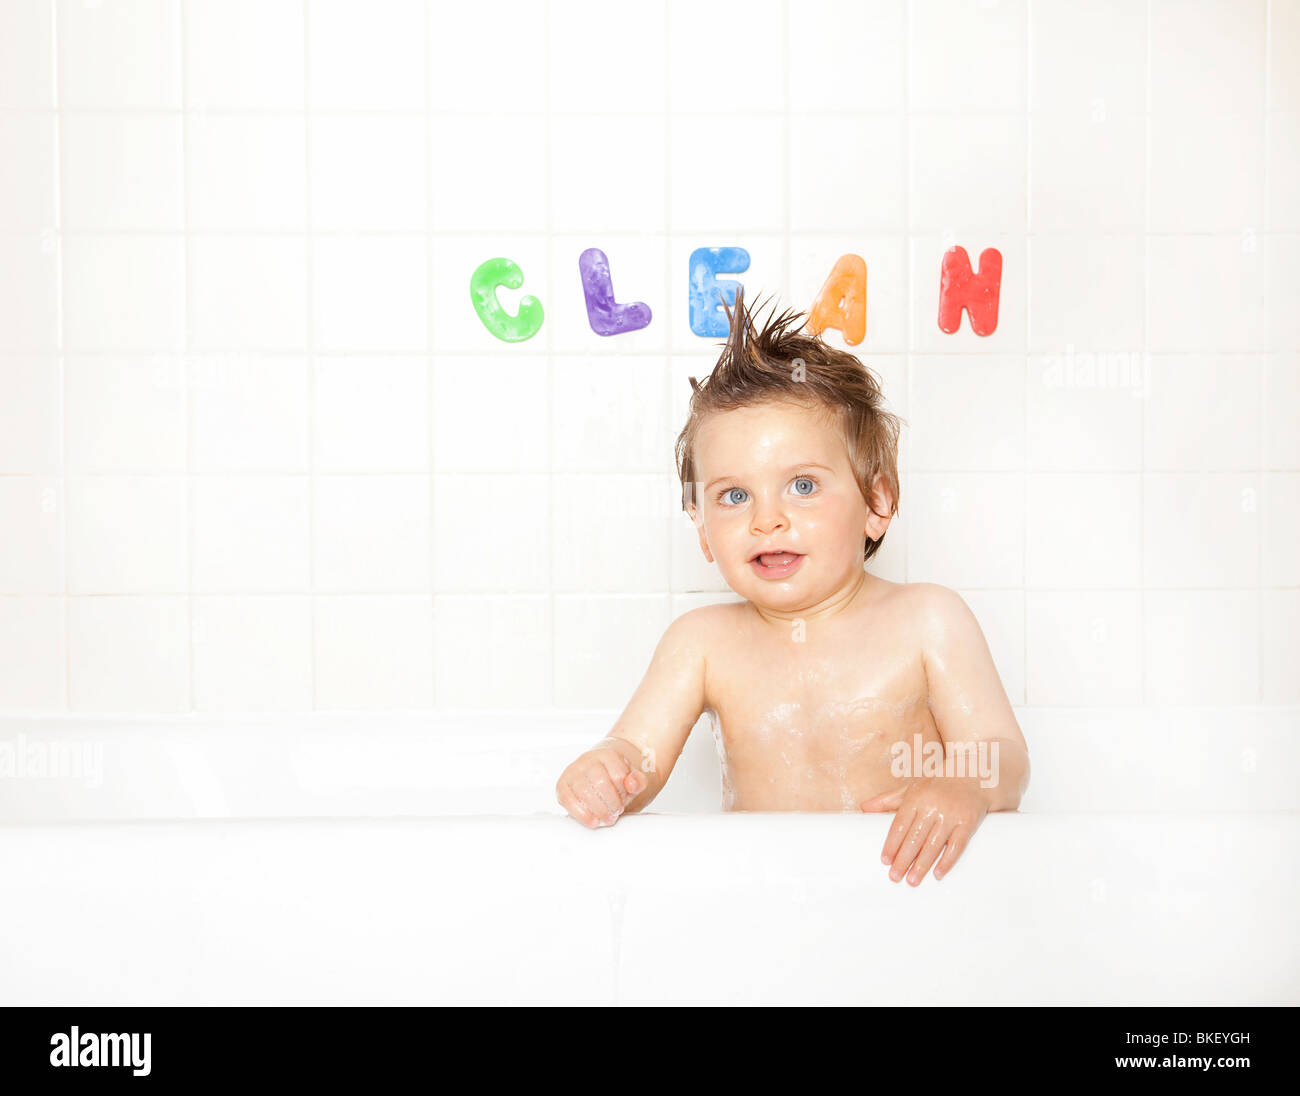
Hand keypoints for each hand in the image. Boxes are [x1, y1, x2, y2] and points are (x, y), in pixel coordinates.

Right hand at [555, 741, 647, 828]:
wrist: (599, 776)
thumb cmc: (615, 779)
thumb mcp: (631, 779)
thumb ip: (638, 781)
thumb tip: (633, 784)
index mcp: (607, 755)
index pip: (617, 774)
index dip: (623, 792)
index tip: (625, 799)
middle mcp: (587, 760)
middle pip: (600, 782)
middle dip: (611, 802)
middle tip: (616, 812)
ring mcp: (572, 772)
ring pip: (584, 791)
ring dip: (599, 810)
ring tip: (607, 818)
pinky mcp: (562, 786)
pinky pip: (568, 800)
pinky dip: (582, 814)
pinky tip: (593, 821)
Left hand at [860, 775, 988, 885]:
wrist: (973, 773)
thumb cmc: (937, 784)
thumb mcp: (911, 788)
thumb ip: (887, 800)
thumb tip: (863, 808)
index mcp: (916, 798)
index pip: (900, 825)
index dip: (892, 844)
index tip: (885, 860)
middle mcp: (932, 807)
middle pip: (915, 838)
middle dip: (904, 859)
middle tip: (895, 877)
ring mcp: (951, 815)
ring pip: (933, 845)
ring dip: (922, 865)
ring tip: (912, 880)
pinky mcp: (968, 823)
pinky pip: (957, 846)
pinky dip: (947, 861)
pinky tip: (938, 874)